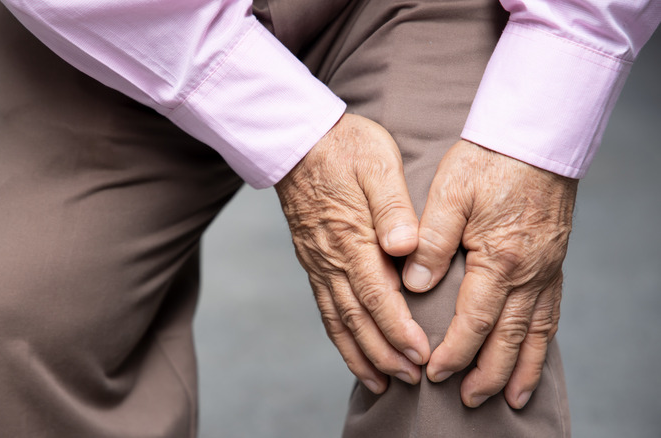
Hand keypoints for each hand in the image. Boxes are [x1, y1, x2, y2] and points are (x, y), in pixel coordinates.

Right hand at [275, 113, 429, 392]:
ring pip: (338, 320)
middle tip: (412, 379)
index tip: (421, 355)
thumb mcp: (377, 163)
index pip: (376, 295)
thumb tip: (404, 246)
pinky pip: (324, 308)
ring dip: (362, 354)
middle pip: (357, 318)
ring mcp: (318, 263)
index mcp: (351, 236)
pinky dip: (340, 338)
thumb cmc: (345, 147)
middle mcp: (331, 258)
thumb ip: (393, 207)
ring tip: (384, 383)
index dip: (398, 329)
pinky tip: (354, 353)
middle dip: (385, 353)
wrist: (298, 140)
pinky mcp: (313, 262)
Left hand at [402, 140, 577, 408]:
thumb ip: (430, 240)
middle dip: (487, 373)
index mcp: (499, 258)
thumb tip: (414, 285)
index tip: (434, 372)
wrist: (535, 136)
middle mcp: (529, 272)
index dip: (454, 352)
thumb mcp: (450, 193)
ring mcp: (547, 269)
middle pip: (508, 338)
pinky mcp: (554, 261)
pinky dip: (542, 341)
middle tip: (469, 400)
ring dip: (520, 368)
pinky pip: (552, 312)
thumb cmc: (488, 160)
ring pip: (536, 332)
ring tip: (510, 398)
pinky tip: (533, 353)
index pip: (474, 322)